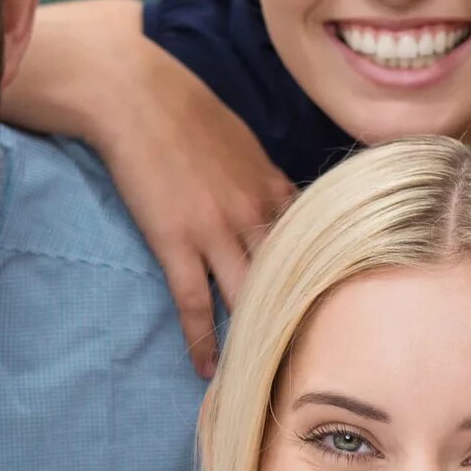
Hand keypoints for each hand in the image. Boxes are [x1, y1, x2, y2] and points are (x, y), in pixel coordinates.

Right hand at [99, 48, 294, 375]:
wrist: (134, 92)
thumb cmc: (185, 110)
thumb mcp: (243, 143)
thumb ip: (263, 181)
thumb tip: (277, 205)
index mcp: (273, 190)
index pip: (313, 250)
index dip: (325, 288)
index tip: (336, 323)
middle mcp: (254, 214)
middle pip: (290, 281)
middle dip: (303, 324)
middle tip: (313, 367)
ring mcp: (216, 229)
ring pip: (248, 298)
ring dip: (256, 339)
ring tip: (263, 378)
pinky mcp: (176, 239)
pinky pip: (194, 300)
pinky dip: (201, 338)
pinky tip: (207, 368)